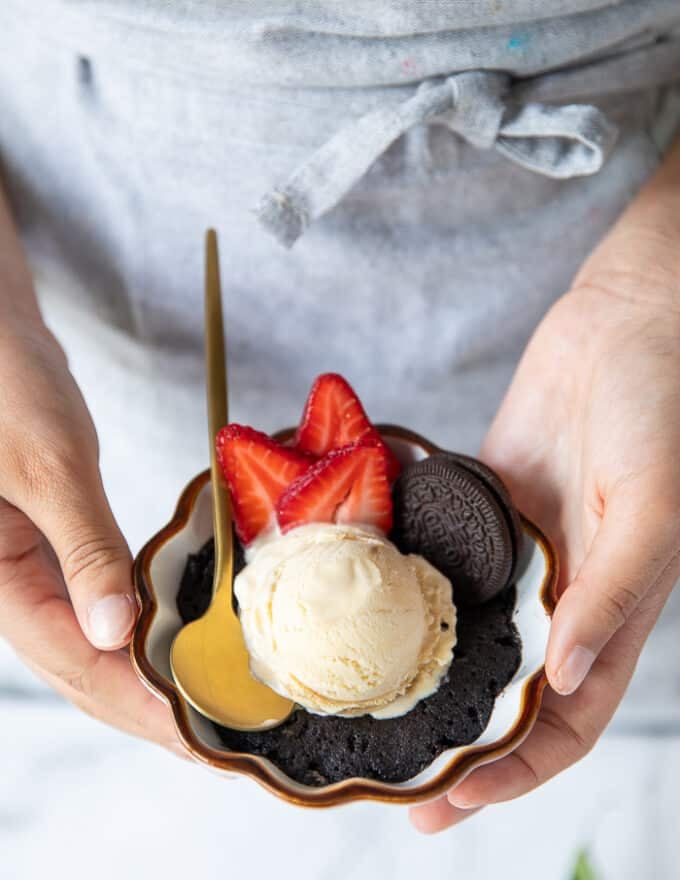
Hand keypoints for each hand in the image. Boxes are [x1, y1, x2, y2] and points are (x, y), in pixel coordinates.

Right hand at [0, 320, 183, 755]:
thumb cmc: (6, 383)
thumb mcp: (46, 465)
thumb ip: (81, 547)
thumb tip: (114, 632)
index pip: (74, 663)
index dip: (138, 705)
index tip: (198, 735)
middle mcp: (15, 585)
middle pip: (84, 669)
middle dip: (149, 710)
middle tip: (216, 741)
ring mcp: (38, 567)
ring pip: (94, 645)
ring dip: (148, 679)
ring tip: (207, 707)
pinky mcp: (63, 543)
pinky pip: (101, 604)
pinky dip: (142, 631)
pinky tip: (177, 642)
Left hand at [410, 137, 679, 832]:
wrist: (620, 326)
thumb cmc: (658, 410)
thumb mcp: (650, 504)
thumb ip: (617, 590)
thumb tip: (571, 675)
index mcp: (607, 611)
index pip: (565, 722)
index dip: (516, 772)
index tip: (453, 800)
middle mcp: (558, 594)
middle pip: (504, 694)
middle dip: (455, 743)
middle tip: (389, 780)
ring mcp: (515, 553)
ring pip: (465, 633)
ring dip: (422, 674)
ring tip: (361, 703)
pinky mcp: (481, 507)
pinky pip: (440, 557)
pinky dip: (406, 583)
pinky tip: (356, 598)